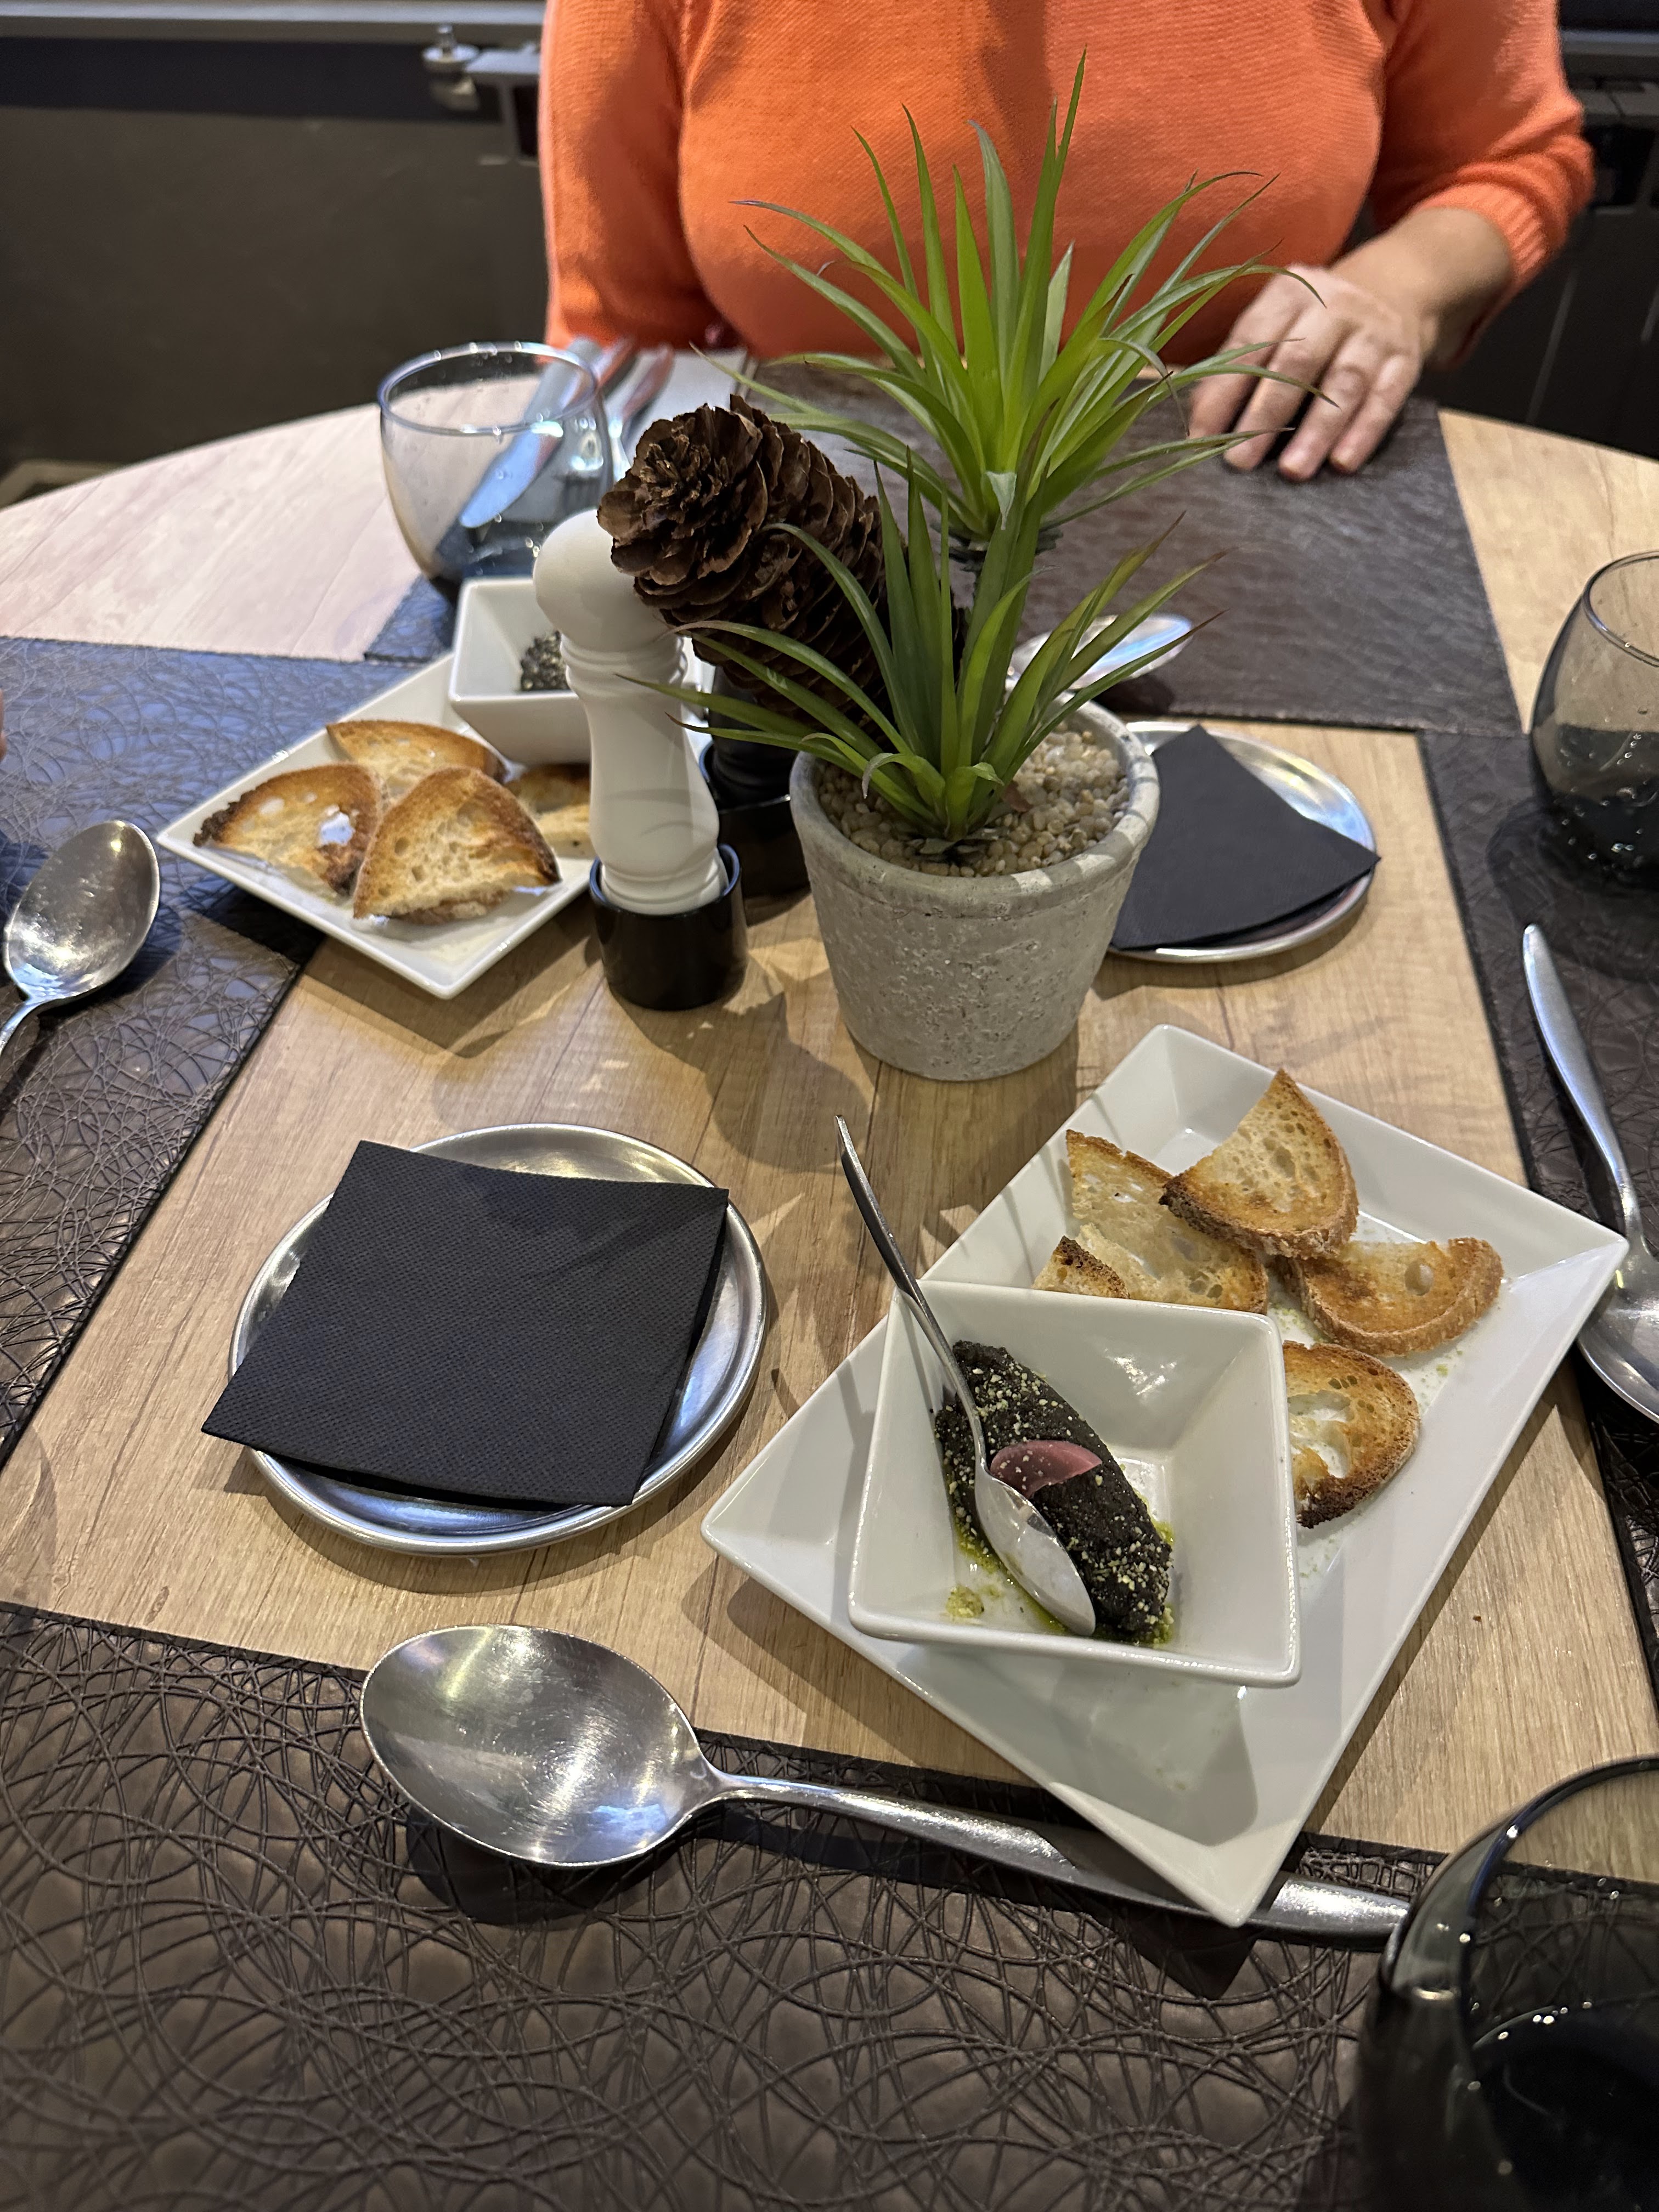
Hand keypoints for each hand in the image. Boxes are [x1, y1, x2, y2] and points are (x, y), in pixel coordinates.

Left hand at [1187, 208, 1511, 480]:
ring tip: (1291, 472)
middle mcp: (1333, 305)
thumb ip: (1236, 368)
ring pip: (1344, 382)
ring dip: (1316, 431)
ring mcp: (1373, 330)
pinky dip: (1364, 432)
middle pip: (1297, 362)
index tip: (1202, 438)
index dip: (1223, 393)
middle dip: (1265, 416)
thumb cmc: (1313, 327)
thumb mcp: (1275, 327)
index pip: (1250, 345)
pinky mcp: (1405, 358)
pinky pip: (1385, 398)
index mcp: (1289, 293)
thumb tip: (1198, 426)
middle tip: (1240, 463)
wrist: (1395, 291)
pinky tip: (1343, 464)